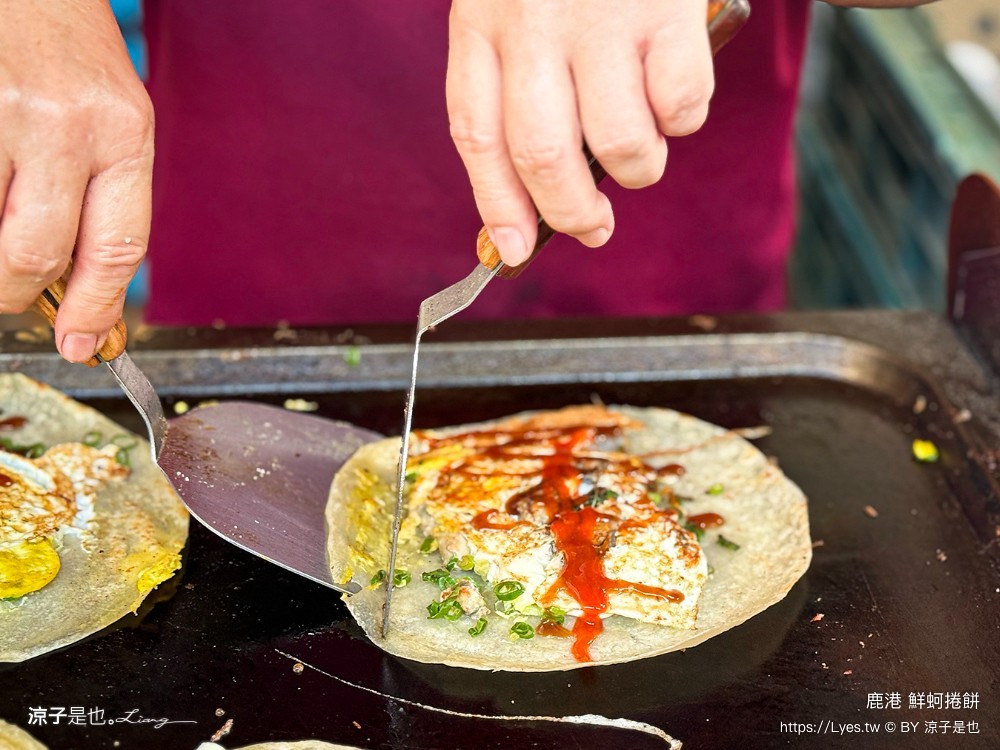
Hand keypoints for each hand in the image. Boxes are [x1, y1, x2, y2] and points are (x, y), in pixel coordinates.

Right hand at [0, 0, 152, 362]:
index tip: (82, 346)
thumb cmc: (65, 46)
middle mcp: (64, 124)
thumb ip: (100, 193)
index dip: (97, 308)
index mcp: (123, 131)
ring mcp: (1, 114)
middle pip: (37, 253)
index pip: (117, 246)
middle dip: (18, 293)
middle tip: (15, 296)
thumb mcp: (111, 114)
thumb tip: (77, 284)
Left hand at [446, 0, 712, 264]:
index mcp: (483, 20)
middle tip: (593, 229)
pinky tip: (676, 96)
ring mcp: (601, 13)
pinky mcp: (667, 8)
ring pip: (621, 142)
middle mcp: (533, 18)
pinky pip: (681, 104)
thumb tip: (532, 208)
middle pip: (542, 153)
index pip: (478, 134)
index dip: (497, 204)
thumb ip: (517, 88)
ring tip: (642, 151)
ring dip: (638, 169)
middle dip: (570, 212)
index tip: (514, 251)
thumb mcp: (516, 6)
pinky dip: (684, 120)